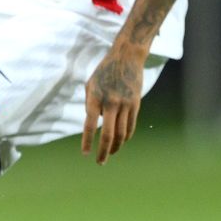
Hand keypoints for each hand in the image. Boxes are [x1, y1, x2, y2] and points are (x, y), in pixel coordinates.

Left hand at [81, 50, 143, 164]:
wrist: (127, 57)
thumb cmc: (104, 71)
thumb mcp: (90, 84)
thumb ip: (90, 104)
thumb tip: (94, 123)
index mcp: (95, 97)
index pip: (89, 124)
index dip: (87, 141)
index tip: (85, 153)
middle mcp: (110, 102)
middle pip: (107, 133)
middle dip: (103, 151)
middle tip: (99, 162)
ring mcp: (125, 104)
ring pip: (121, 133)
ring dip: (115, 146)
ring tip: (109, 154)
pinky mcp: (135, 104)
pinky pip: (130, 126)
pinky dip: (125, 137)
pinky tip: (120, 142)